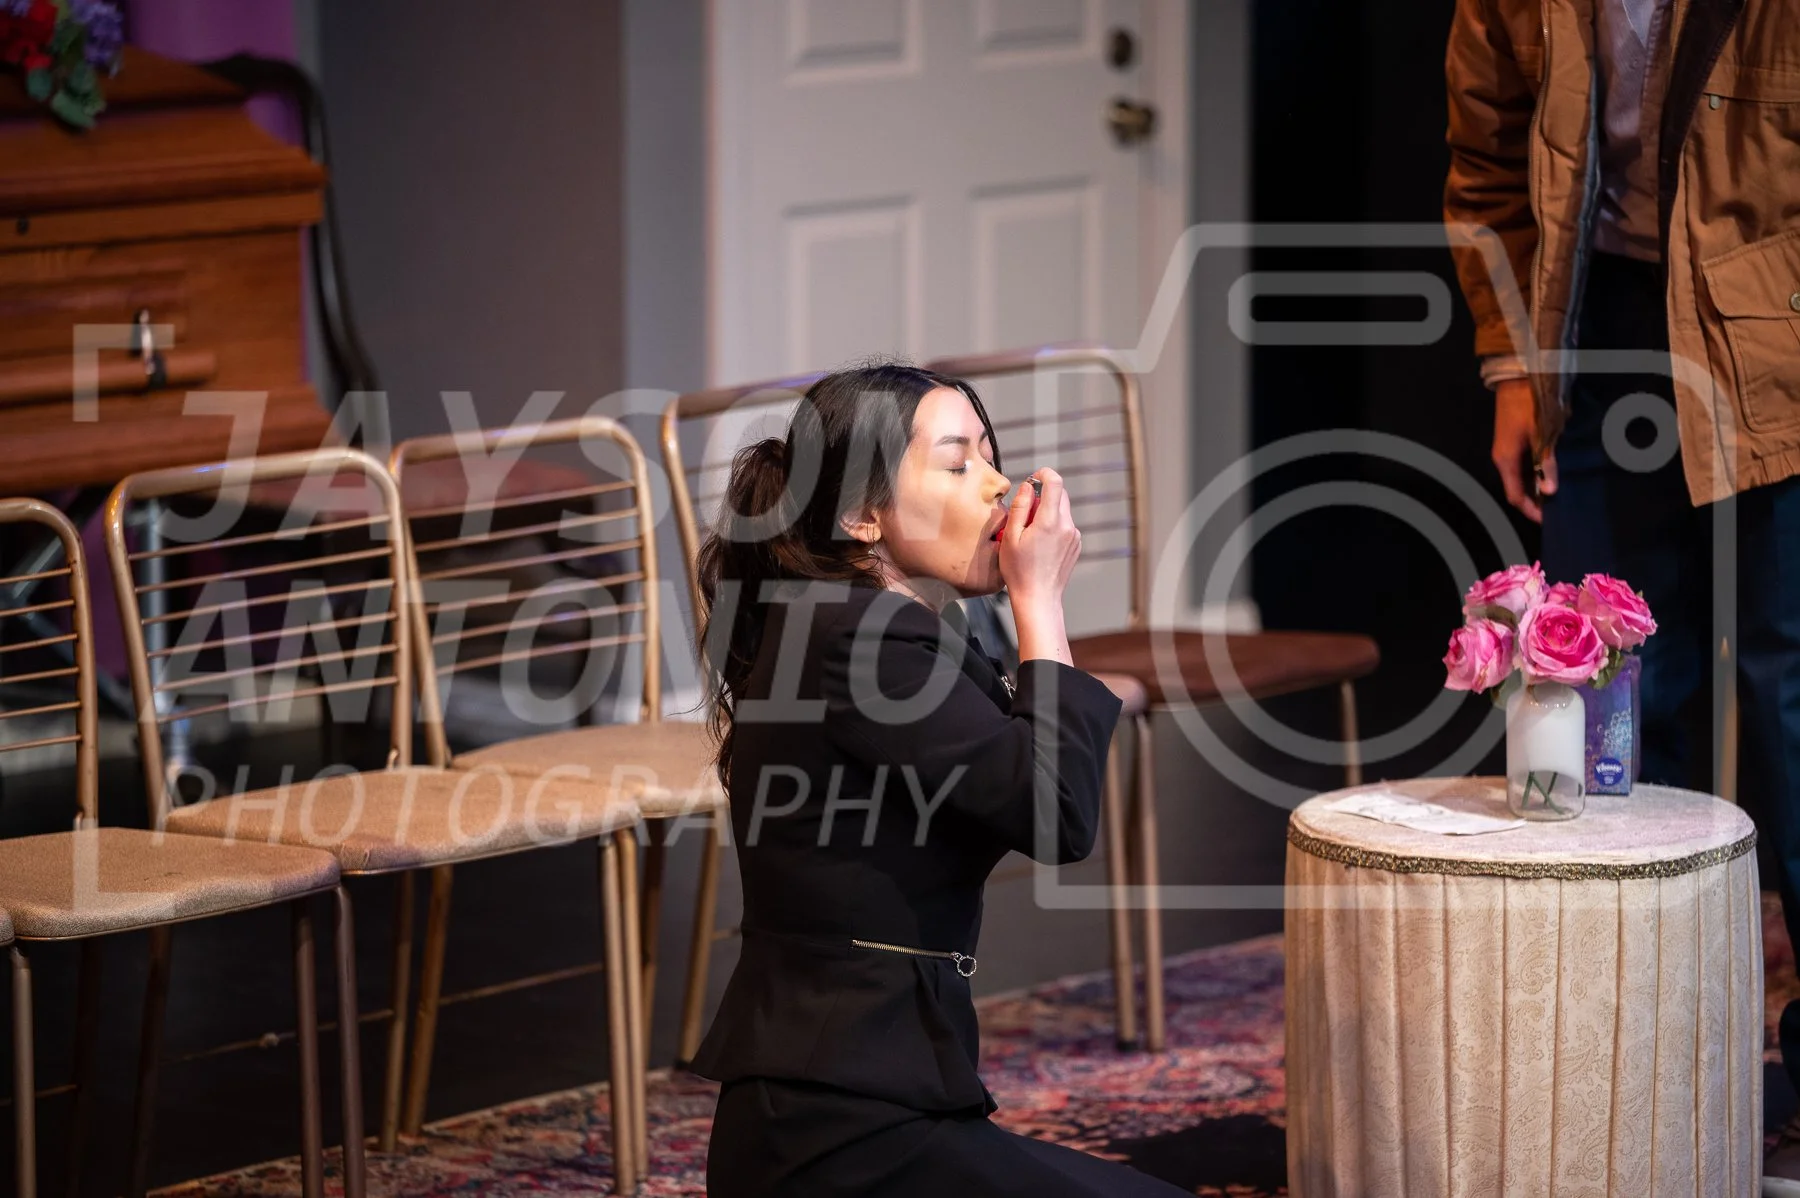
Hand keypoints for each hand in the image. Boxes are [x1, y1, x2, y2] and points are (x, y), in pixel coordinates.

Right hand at [999, 469, 1078, 663]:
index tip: (1032, 480)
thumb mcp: (1011, 537)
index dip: (1043, 475)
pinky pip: (1065, 525)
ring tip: (1030, 534)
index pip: (1055, 482)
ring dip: (1047, 512)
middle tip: (1025, 513)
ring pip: (1062, 510)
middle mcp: (1067, 526)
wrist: (1038, 598)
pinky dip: (1053, 525)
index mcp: (1050, 521)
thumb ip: (1020, 507)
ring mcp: (1074, 536)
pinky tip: (1040, 544)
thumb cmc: (1020, 571)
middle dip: (1043, 495)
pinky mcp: (1076, 545)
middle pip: (1060, 494)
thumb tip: (1028, 487)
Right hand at [1493, 378, 1556, 522]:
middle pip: (1517, 488)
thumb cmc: (1529, 405)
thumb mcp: (1541, 434)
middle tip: (1556, 509)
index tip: (1548, 520)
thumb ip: (1546, 462)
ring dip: (1537, 486)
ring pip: (1521, 476)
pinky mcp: (1514, 439)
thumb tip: (1550, 491)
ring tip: (1557, 492)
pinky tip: (1550, 471)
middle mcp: (1503, 457)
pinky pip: (1524, 464)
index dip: (1530, 510)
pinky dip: (1536, 472)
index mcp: (1505, 459)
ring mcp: (1507, 448)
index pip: (1515, 496)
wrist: (1518, 376)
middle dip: (1535, 500)